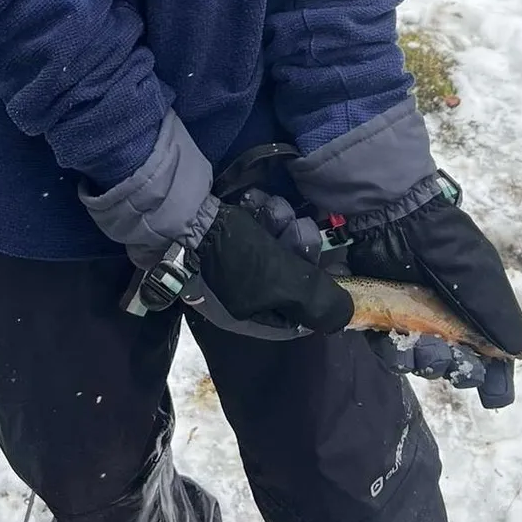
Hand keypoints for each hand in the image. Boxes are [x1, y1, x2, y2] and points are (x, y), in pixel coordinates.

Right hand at [79, 110, 350, 334]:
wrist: (176, 211)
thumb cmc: (228, 254)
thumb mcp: (278, 280)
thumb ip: (316, 300)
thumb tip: (345, 316)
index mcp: (247, 317)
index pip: (295, 320)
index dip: (318, 296)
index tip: (334, 273)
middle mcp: (240, 294)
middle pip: (288, 276)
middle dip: (298, 248)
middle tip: (298, 228)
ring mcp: (231, 261)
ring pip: (275, 244)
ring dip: (281, 222)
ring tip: (271, 209)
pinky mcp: (225, 231)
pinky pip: (257, 225)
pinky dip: (261, 211)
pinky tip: (254, 201)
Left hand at [238, 185, 514, 406]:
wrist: (396, 222)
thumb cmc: (446, 248)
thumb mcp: (481, 279)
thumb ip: (499, 318)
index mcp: (478, 310)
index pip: (492, 354)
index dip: (495, 378)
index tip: (494, 397)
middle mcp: (449, 320)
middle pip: (457, 366)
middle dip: (459, 370)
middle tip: (454, 360)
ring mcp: (416, 321)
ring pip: (424, 362)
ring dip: (428, 362)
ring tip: (425, 346)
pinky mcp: (385, 319)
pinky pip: (392, 351)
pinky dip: (397, 352)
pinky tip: (399, 340)